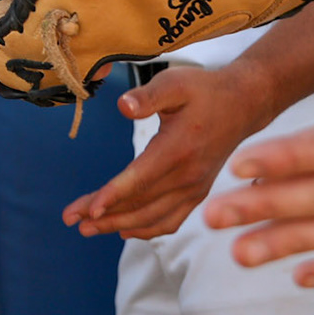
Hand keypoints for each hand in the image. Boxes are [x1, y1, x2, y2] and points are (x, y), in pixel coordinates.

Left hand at [61, 64, 273, 238]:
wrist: (242, 105)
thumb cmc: (204, 91)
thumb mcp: (175, 83)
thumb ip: (147, 96)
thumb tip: (122, 106)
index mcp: (178, 149)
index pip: (140, 179)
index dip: (113, 195)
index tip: (87, 209)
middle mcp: (188, 176)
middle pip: (141, 203)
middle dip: (104, 214)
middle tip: (71, 219)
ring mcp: (195, 189)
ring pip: (153, 217)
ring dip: (119, 225)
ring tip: (87, 227)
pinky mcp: (198, 193)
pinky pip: (171, 220)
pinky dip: (146, 229)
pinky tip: (124, 231)